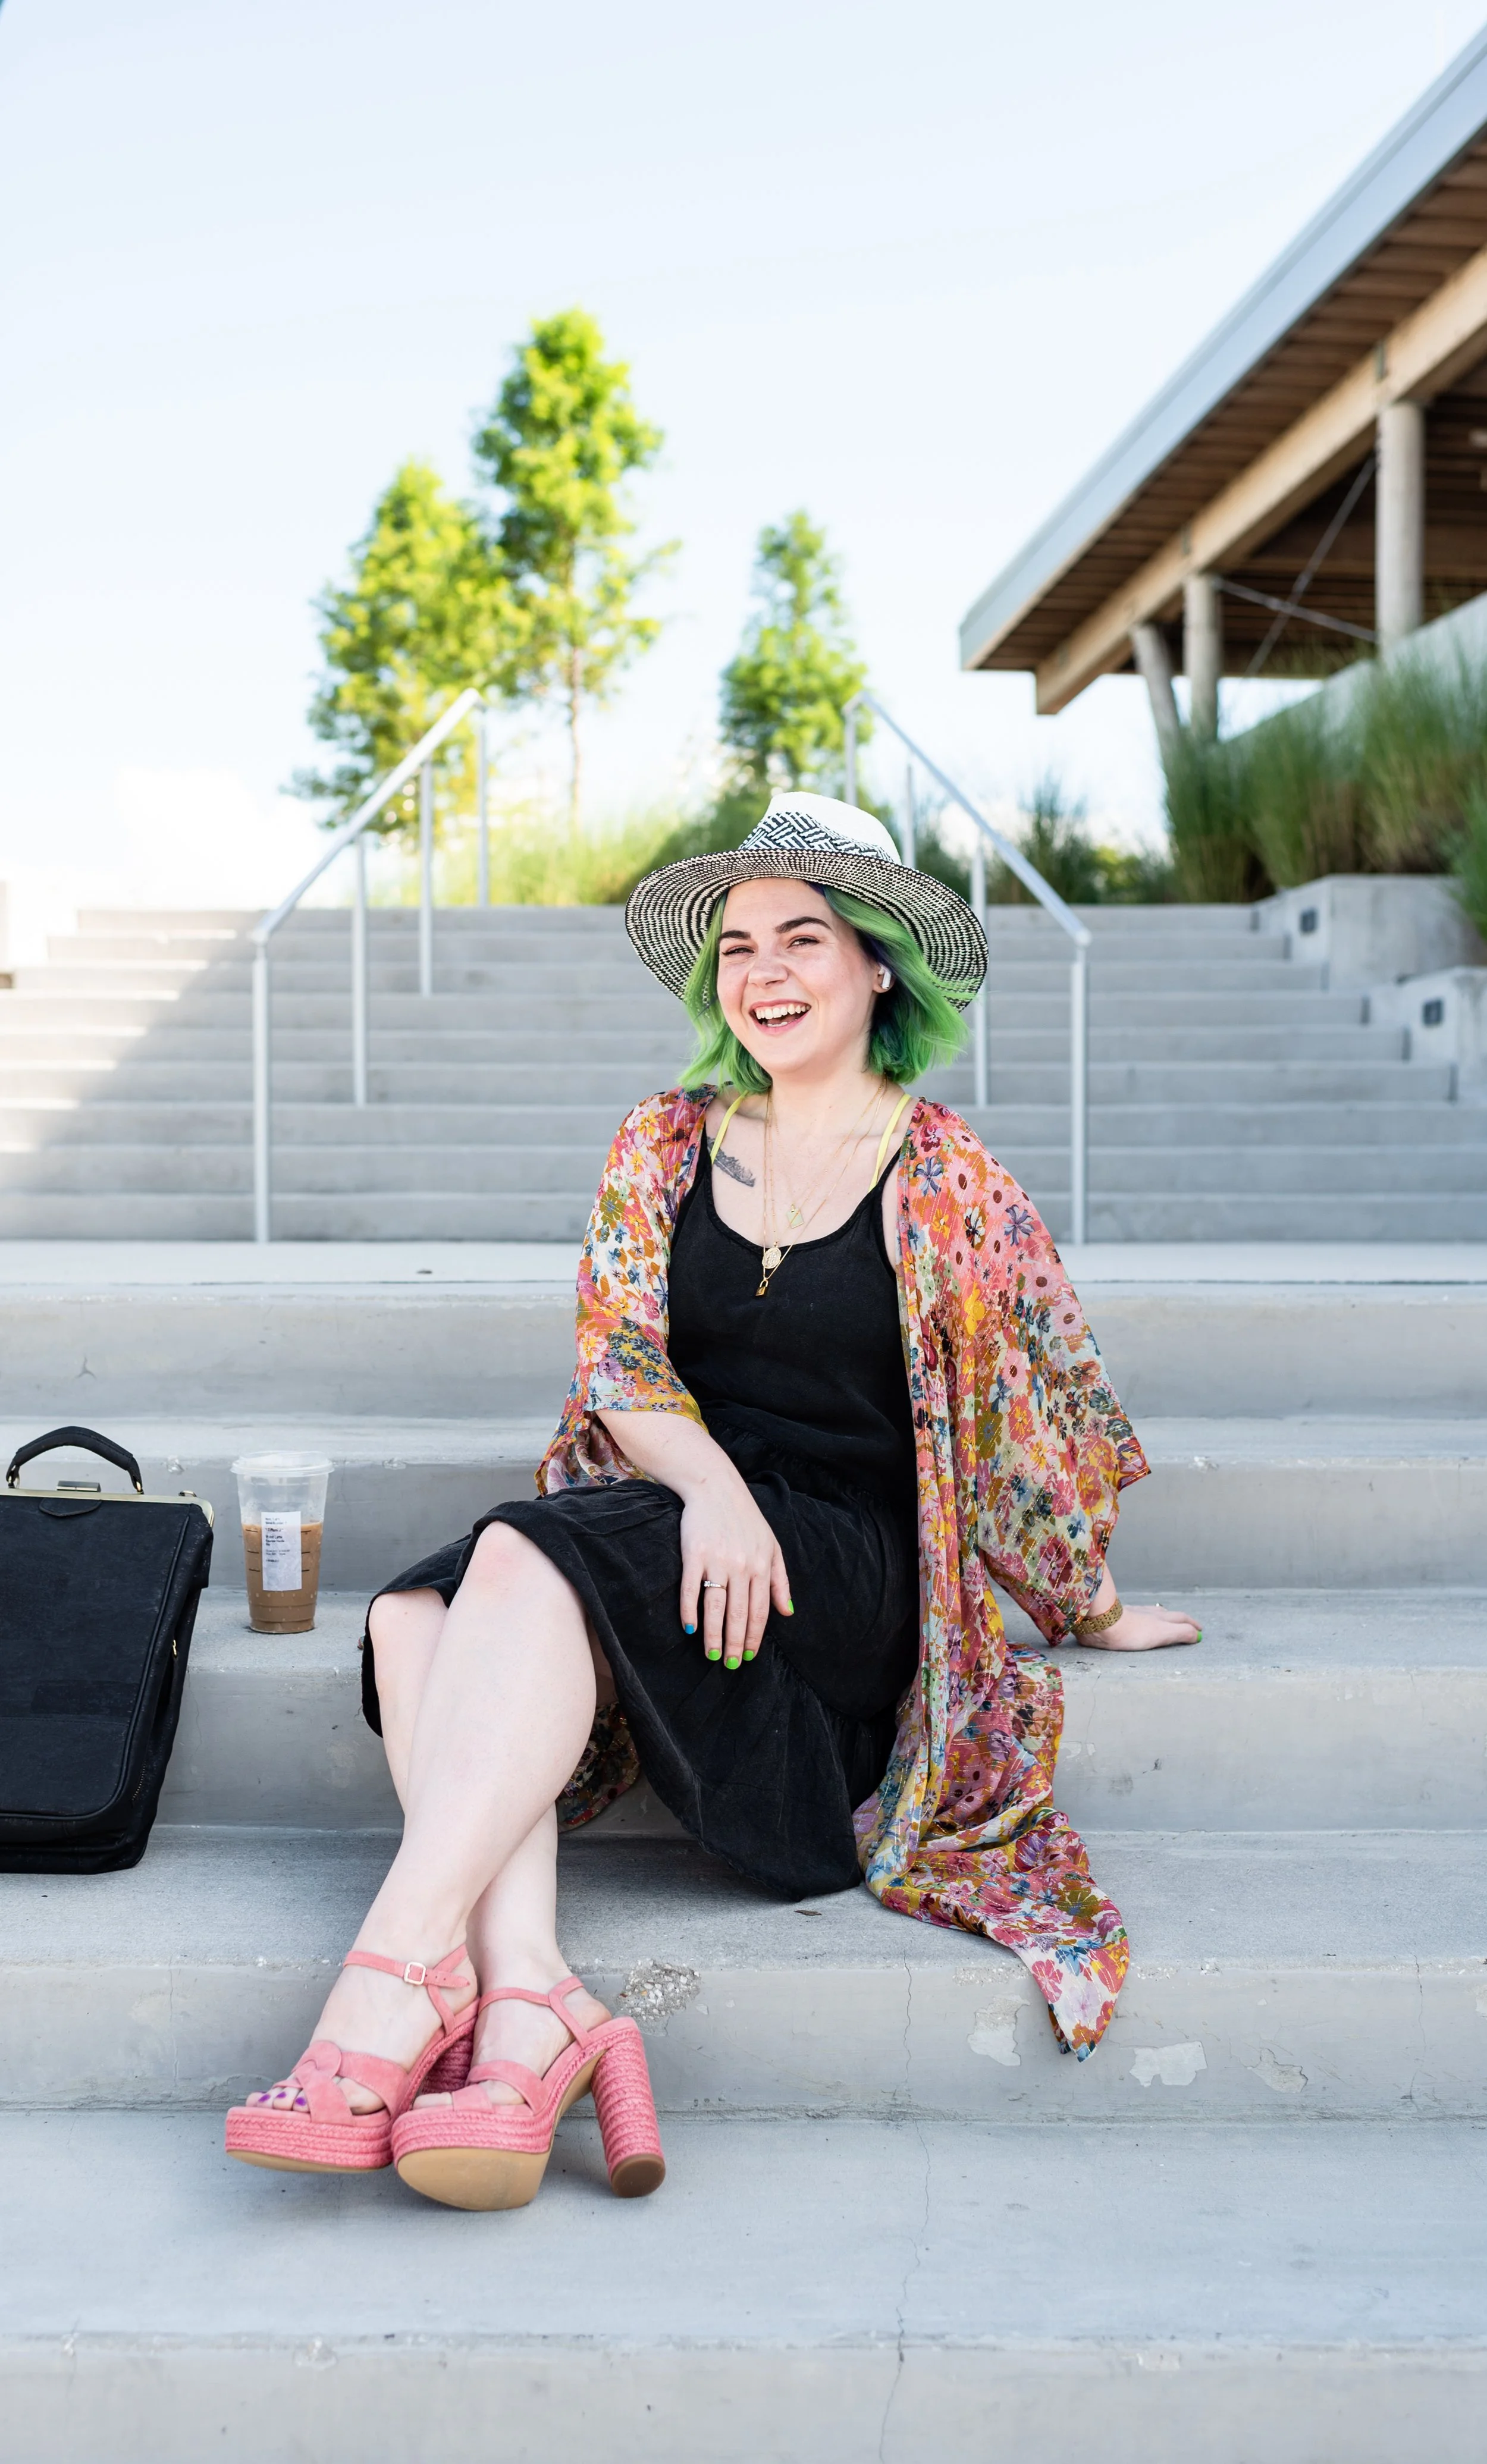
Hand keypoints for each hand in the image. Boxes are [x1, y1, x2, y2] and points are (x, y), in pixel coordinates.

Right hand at [678, 1471, 791, 1671]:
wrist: (716, 1488)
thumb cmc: (746, 1519)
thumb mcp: (772, 1546)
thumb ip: (780, 1580)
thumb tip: (788, 1612)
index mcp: (762, 1566)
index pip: (760, 1611)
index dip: (753, 1636)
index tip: (748, 1656)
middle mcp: (742, 1566)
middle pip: (738, 1613)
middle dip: (734, 1643)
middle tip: (729, 1664)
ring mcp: (717, 1560)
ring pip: (716, 1606)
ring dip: (713, 1634)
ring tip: (711, 1654)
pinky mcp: (694, 1554)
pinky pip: (690, 1588)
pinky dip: (689, 1610)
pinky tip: (690, 1628)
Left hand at [1078, 1600, 1200, 1651]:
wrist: (1102, 1624)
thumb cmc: (1132, 1631)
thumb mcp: (1163, 1633)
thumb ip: (1181, 1633)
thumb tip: (1197, 1635)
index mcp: (1161, 1618)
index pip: (1181, 1619)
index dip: (1192, 1624)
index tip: (1200, 1629)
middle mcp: (1148, 1614)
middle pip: (1168, 1615)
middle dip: (1180, 1620)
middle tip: (1188, 1625)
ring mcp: (1133, 1614)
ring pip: (1152, 1614)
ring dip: (1162, 1619)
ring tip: (1166, 1622)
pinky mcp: (1118, 1619)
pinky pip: (1137, 1618)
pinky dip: (1145, 1620)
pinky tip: (1138, 1622)